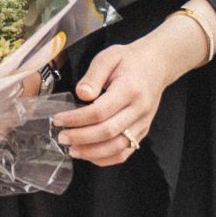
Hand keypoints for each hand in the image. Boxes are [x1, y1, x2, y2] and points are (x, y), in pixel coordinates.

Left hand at [54, 33, 178, 165]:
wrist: (157, 65)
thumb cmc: (129, 60)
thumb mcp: (108, 57)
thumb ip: (93, 74)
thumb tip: (81, 94)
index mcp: (130, 89)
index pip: (100, 111)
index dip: (76, 119)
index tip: (58, 119)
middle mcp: (139, 109)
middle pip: (108, 132)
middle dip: (81, 138)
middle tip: (61, 137)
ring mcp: (143, 123)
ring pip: (118, 147)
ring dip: (92, 152)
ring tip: (72, 150)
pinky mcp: (143, 131)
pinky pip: (126, 152)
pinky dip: (106, 158)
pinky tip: (88, 154)